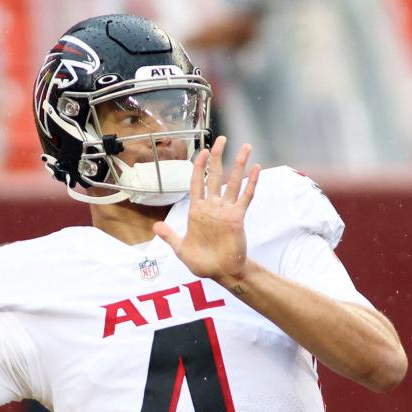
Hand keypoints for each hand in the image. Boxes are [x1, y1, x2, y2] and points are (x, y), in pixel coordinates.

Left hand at [153, 136, 259, 283]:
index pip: (197, 183)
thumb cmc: (202, 262)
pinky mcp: (238, 217)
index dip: (199, 168)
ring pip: (233, 182)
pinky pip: (245, 197)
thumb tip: (155, 226)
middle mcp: (212, 207)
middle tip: (221, 140)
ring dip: (239, 165)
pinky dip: (251, 183)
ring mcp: (226, 211)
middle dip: (217, 157)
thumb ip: (170, 236)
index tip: (202, 152)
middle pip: (215, 176)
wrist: (221, 272)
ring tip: (245, 147)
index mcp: (197, 212)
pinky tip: (256, 169)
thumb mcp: (181, 249)